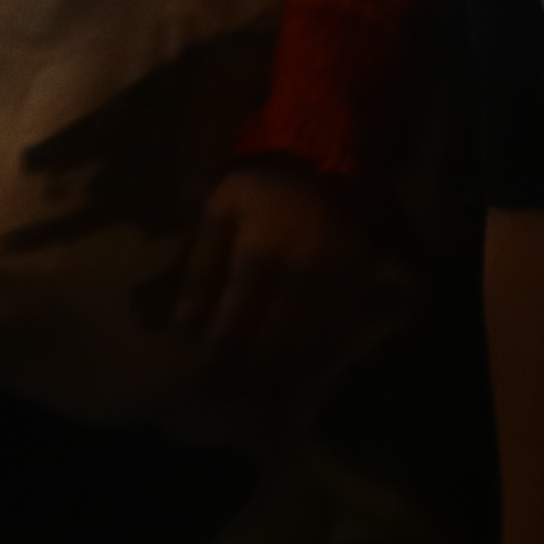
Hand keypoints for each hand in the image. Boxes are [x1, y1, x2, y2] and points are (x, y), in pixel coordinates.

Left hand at [177, 157, 387, 389]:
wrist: (327, 160)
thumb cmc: (263, 188)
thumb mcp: (221, 212)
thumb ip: (202, 266)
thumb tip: (184, 321)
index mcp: (260, 253)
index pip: (235, 321)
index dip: (216, 354)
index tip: (199, 375)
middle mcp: (301, 272)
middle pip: (272, 340)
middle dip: (246, 368)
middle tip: (226, 383)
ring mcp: (334, 279)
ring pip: (306, 341)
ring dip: (278, 366)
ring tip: (256, 379)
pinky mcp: (359, 280)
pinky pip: (337, 329)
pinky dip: (314, 351)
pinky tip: (295, 360)